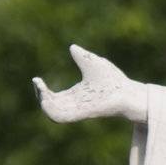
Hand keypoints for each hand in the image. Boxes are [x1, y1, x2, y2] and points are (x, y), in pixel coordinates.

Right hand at [33, 44, 147, 123]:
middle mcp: (75, 105)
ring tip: (41, 88)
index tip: (36, 79)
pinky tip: (47, 95)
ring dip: (43, 103)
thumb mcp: (92, 63)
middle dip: (40, 96)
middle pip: (50, 107)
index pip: (54, 98)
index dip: (42, 91)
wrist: (128, 92)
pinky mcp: (81, 113)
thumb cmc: (114, 81)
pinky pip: (61, 117)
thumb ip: (81, 57)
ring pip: (53, 115)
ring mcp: (78, 111)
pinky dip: (50, 109)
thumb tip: (72, 47)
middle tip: (38, 83)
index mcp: (76, 96)